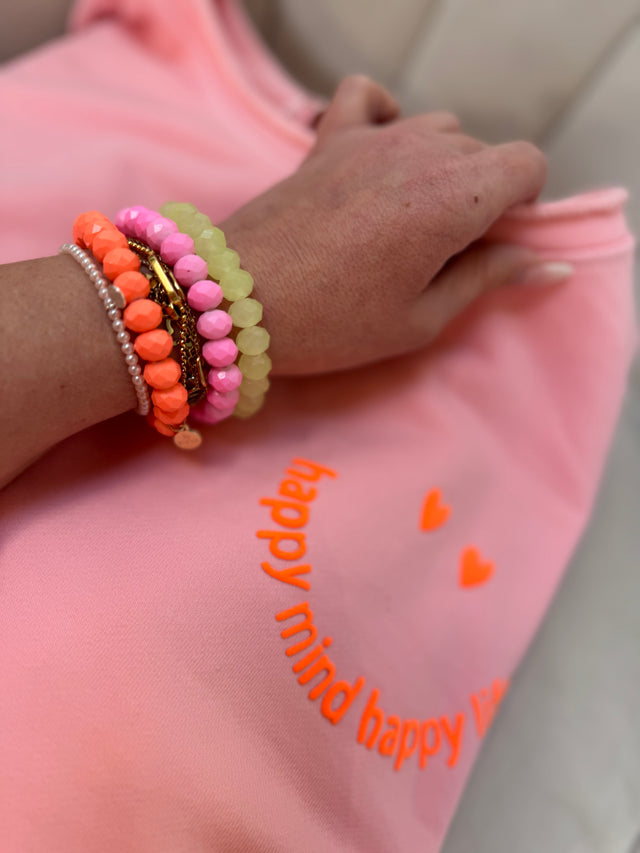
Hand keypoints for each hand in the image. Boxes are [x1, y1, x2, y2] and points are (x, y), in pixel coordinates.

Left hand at [221, 75, 561, 375]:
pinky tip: (380, 153)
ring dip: (439, 165)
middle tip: (439, 251)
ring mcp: (369, 137)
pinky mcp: (327, 138)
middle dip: (480, 195)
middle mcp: (418, 151)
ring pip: (436, 128)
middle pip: (482, 150)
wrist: (235, 302)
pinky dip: (385, 115)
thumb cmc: (334, 323)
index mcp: (452, 197)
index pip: (527, 163)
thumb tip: (547, 265)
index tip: (488, 243)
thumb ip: (487, 279)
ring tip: (406, 217)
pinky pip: (368, 95)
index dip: (521, 204)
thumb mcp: (420, 319)